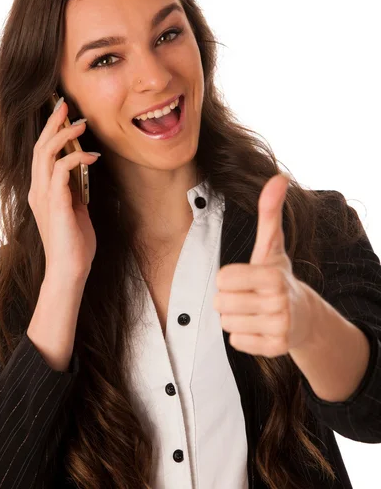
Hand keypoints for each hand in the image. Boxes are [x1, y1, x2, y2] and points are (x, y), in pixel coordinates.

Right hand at [28, 98, 99, 281]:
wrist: (70, 269)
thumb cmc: (74, 242)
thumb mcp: (76, 210)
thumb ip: (74, 190)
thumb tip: (83, 172)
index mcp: (42, 191)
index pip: (42, 154)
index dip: (51, 132)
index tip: (63, 114)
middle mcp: (38, 190)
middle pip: (40, 147)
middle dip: (53, 123)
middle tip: (65, 105)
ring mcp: (44, 196)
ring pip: (46, 154)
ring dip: (64, 135)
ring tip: (81, 124)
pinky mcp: (55, 203)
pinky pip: (61, 170)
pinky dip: (76, 158)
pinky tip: (92, 155)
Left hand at [213, 173, 315, 356]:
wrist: (304, 315)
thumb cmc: (279, 275)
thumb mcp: (272, 245)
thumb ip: (269, 212)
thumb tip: (278, 177)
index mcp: (272, 276)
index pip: (222, 279)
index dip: (229, 278)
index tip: (245, 278)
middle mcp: (278, 303)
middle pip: (221, 303)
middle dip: (230, 299)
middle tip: (249, 296)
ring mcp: (279, 328)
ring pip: (227, 323)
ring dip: (235, 317)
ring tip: (255, 310)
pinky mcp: (276, 348)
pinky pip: (237, 342)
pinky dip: (244, 335)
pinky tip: (260, 326)